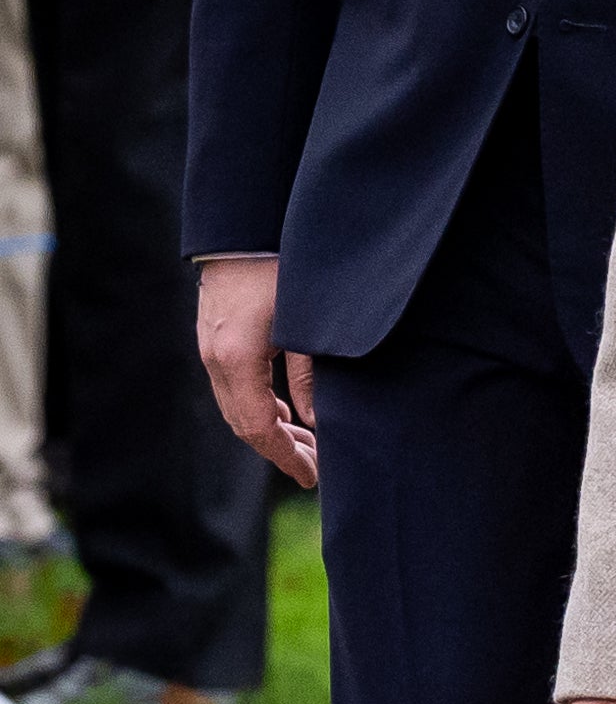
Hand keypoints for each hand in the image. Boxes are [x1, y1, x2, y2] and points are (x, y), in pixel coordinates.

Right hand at [195, 254, 317, 488]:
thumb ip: (310, 377)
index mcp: (238, 359)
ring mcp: (210, 348)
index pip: (259, 427)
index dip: (286, 457)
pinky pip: (232, 387)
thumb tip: (318, 424)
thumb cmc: (282, 269)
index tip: (312, 476)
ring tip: (306, 444)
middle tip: (314, 468)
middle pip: (244, 424)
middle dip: (280, 450)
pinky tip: (284, 413)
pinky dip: (258, 406)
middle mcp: (215, 358)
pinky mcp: (213, 338)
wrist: (244, 227)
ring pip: (236, 407)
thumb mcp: (307, 325)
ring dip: (269, 430)